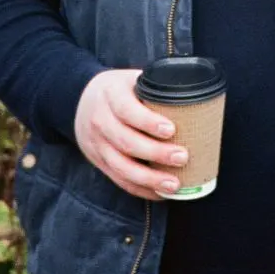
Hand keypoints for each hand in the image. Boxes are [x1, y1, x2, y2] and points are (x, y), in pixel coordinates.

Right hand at [73, 68, 187, 199]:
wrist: (81, 102)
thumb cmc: (118, 90)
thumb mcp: (131, 80)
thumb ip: (154, 88)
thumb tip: (194, 96)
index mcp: (110, 95)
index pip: (126, 110)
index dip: (148, 122)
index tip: (171, 129)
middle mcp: (100, 120)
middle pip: (126, 141)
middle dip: (156, 153)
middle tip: (183, 157)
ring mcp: (97, 144)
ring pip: (121, 166)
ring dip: (149, 178)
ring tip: (174, 184)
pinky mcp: (99, 161)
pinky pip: (119, 179)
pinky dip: (140, 189)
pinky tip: (160, 193)